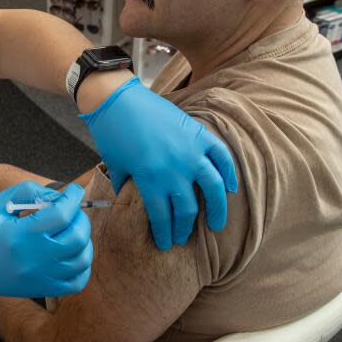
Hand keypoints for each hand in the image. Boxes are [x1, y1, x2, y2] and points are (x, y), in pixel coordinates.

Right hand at [0, 182, 92, 300]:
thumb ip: (29, 192)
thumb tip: (58, 196)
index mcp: (21, 235)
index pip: (61, 214)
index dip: (73, 198)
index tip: (74, 190)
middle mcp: (34, 259)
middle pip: (76, 237)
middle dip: (80, 217)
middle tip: (71, 210)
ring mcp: (42, 277)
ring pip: (82, 259)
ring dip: (84, 239)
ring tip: (72, 228)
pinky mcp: (45, 289)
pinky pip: (77, 281)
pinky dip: (83, 264)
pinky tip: (73, 251)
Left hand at [79, 77, 237, 250]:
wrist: (117, 98)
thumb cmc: (111, 132)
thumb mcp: (114, 165)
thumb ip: (125, 185)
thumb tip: (128, 201)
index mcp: (150, 180)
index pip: (162, 217)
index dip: (164, 233)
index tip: (165, 244)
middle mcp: (174, 169)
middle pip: (186, 209)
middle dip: (184, 229)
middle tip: (182, 239)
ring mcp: (190, 151)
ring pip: (213, 188)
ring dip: (217, 210)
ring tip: (216, 225)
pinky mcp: (198, 134)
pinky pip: (221, 156)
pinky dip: (229, 172)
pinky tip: (230, 188)